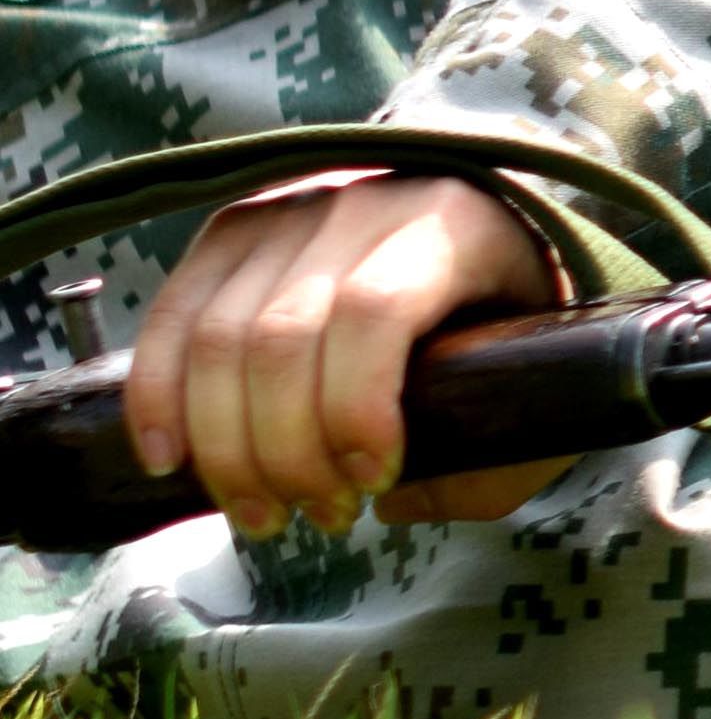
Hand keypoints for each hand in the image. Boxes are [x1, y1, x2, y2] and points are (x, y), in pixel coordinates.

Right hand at [124, 173, 563, 535]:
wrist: (471, 200)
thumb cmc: (506, 299)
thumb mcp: (544, 363)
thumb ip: (499, 444)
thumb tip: (398, 502)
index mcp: (451, 224)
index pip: (374, 312)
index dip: (357, 410)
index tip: (373, 483)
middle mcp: (357, 205)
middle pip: (281, 340)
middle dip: (287, 454)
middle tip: (320, 518)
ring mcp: (283, 212)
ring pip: (215, 339)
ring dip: (226, 448)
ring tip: (262, 512)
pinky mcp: (227, 231)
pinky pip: (170, 319)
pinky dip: (159, 400)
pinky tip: (173, 462)